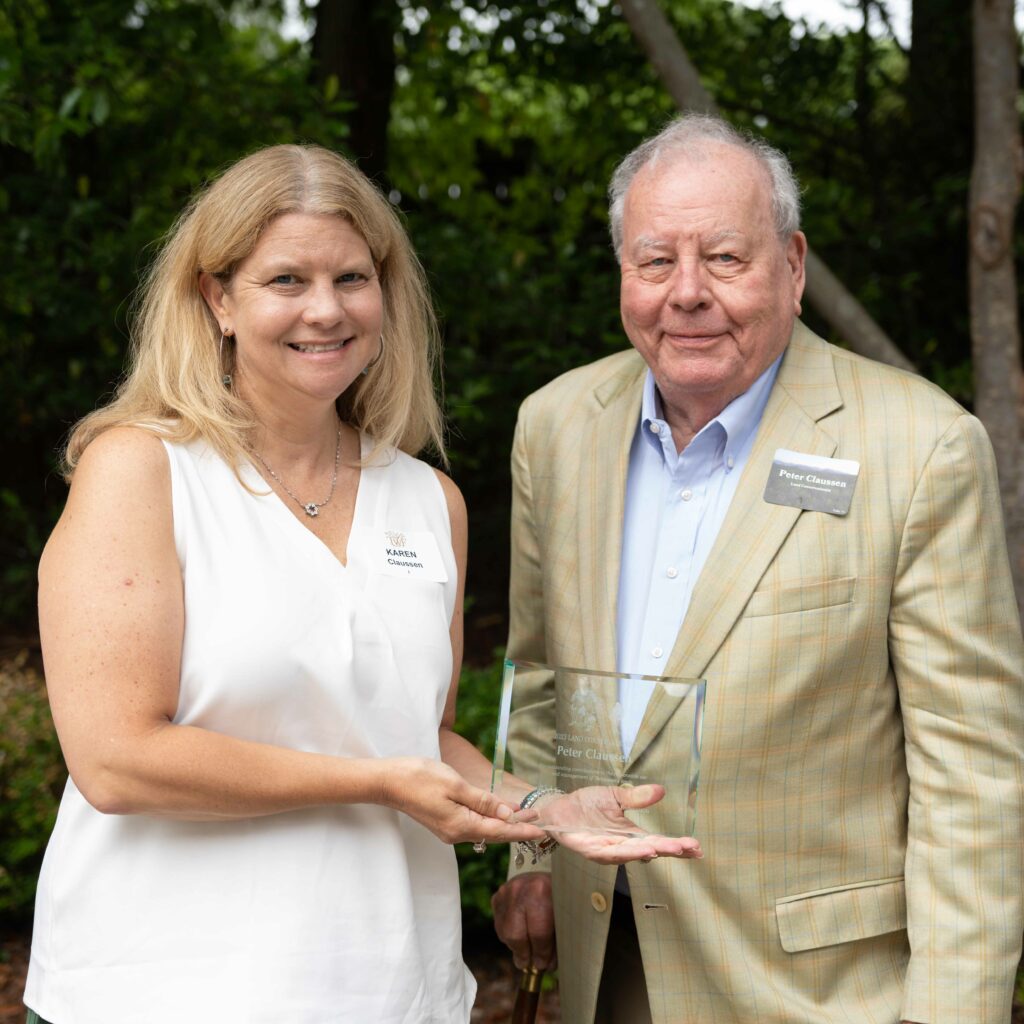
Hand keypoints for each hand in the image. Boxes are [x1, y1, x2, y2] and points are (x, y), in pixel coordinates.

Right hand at [380, 757, 543, 845]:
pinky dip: (489, 819)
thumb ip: (483, 801)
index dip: (523, 830)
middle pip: (494, 833)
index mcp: (461, 825)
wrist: (389, 782)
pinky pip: (473, 824)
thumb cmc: (420, 778)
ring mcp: (449, 830)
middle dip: (517, 827)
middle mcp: (456, 834)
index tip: (542, 830)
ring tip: (525, 815)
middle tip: (540, 820)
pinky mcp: (444, 823)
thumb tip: (507, 815)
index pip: (500, 831)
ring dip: (504, 823)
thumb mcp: (456, 785)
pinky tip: (498, 811)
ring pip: (484, 830)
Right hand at [492, 872, 555, 970]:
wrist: (550, 874)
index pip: (538, 933)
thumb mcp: (565, 915)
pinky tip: (523, 933)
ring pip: (506, 932)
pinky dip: (510, 934)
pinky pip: (500, 925)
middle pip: (516, 935)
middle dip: (525, 954)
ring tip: (529, 949)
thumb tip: (545, 966)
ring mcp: (506, 891)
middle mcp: (520, 888)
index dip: (542, 954)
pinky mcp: (498, 896)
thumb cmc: (561, 898)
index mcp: (542, 891)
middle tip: (532, 964)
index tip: (544, 965)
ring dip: (517, 946)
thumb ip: (557, 940)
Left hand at [533, 784, 702, 863]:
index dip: (678, 846)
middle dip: (671, 850)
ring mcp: (608, 851)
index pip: (659, 841)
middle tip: (691, 849)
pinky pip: (610, 853)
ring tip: (670, 848)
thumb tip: (661, 790)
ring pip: (633, 854)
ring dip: (651, 851)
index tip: (697, 847)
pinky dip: (625, 853)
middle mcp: (623, 846)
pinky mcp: (591, 851)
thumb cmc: (588, 804)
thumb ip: (636, 797)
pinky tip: (641, 851)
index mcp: (632, 834)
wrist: (560, 809)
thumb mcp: (615, 796)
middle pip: (651, 850)